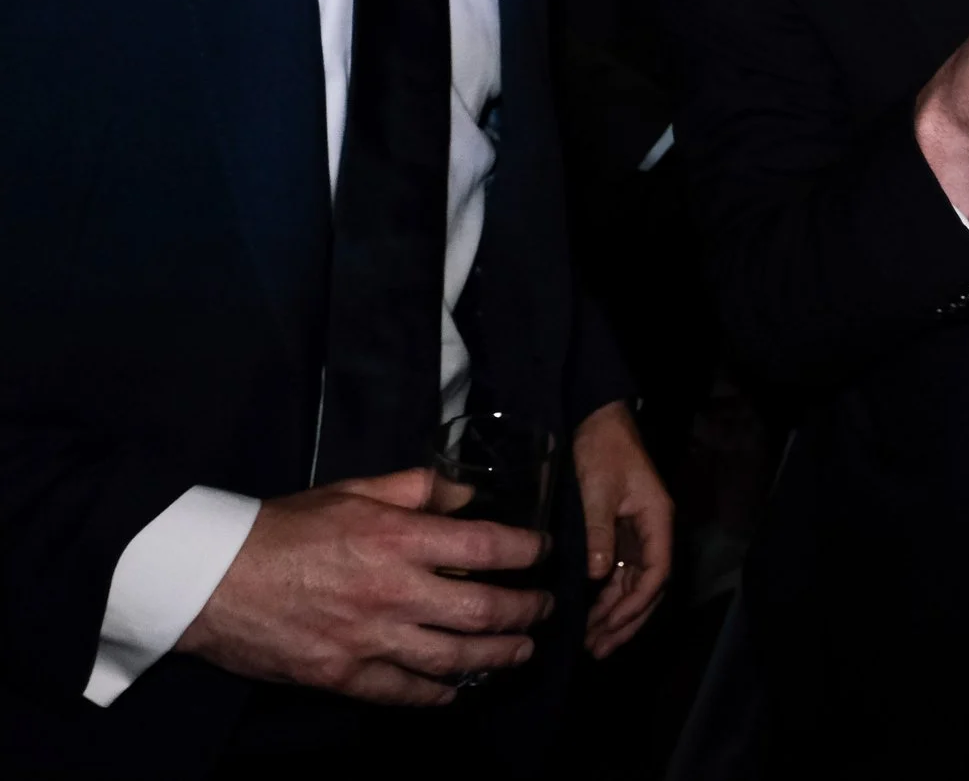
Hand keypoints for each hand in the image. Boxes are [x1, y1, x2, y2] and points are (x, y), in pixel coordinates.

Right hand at [176, 468, 550, 704]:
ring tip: (522, 651)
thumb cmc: (284, 527)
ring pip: (456, 659)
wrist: (210, 580)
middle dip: (527, 611)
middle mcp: (395, 592)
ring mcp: (371, 640)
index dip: (528, 551)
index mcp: (399, 539)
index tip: (542, 552)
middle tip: (545, 609)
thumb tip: (467, 496)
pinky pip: (407, 693)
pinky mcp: (344, 676)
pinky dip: (440, 694)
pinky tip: (459, 690)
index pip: (489, 547)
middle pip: (485, 610)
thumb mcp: (354, 490)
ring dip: (499, 656)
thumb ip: (418, 488)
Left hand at [575, 399, 672, 658]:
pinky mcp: (622, 533)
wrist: (598, 420)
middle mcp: (654, 531)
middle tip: (598, 649)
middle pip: (649, 586)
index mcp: (658, 519)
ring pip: (635, 585)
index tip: (610, 625)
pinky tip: (591, 615)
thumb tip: (596, 577)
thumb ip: (599, 532)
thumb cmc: (602, 449)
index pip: (657, 572)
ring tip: (593, 642)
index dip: (636, 604)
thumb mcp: (598, 489)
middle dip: (627, 620)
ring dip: (617, 614)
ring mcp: (639, 534)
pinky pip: (621, 574)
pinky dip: (608, 597)